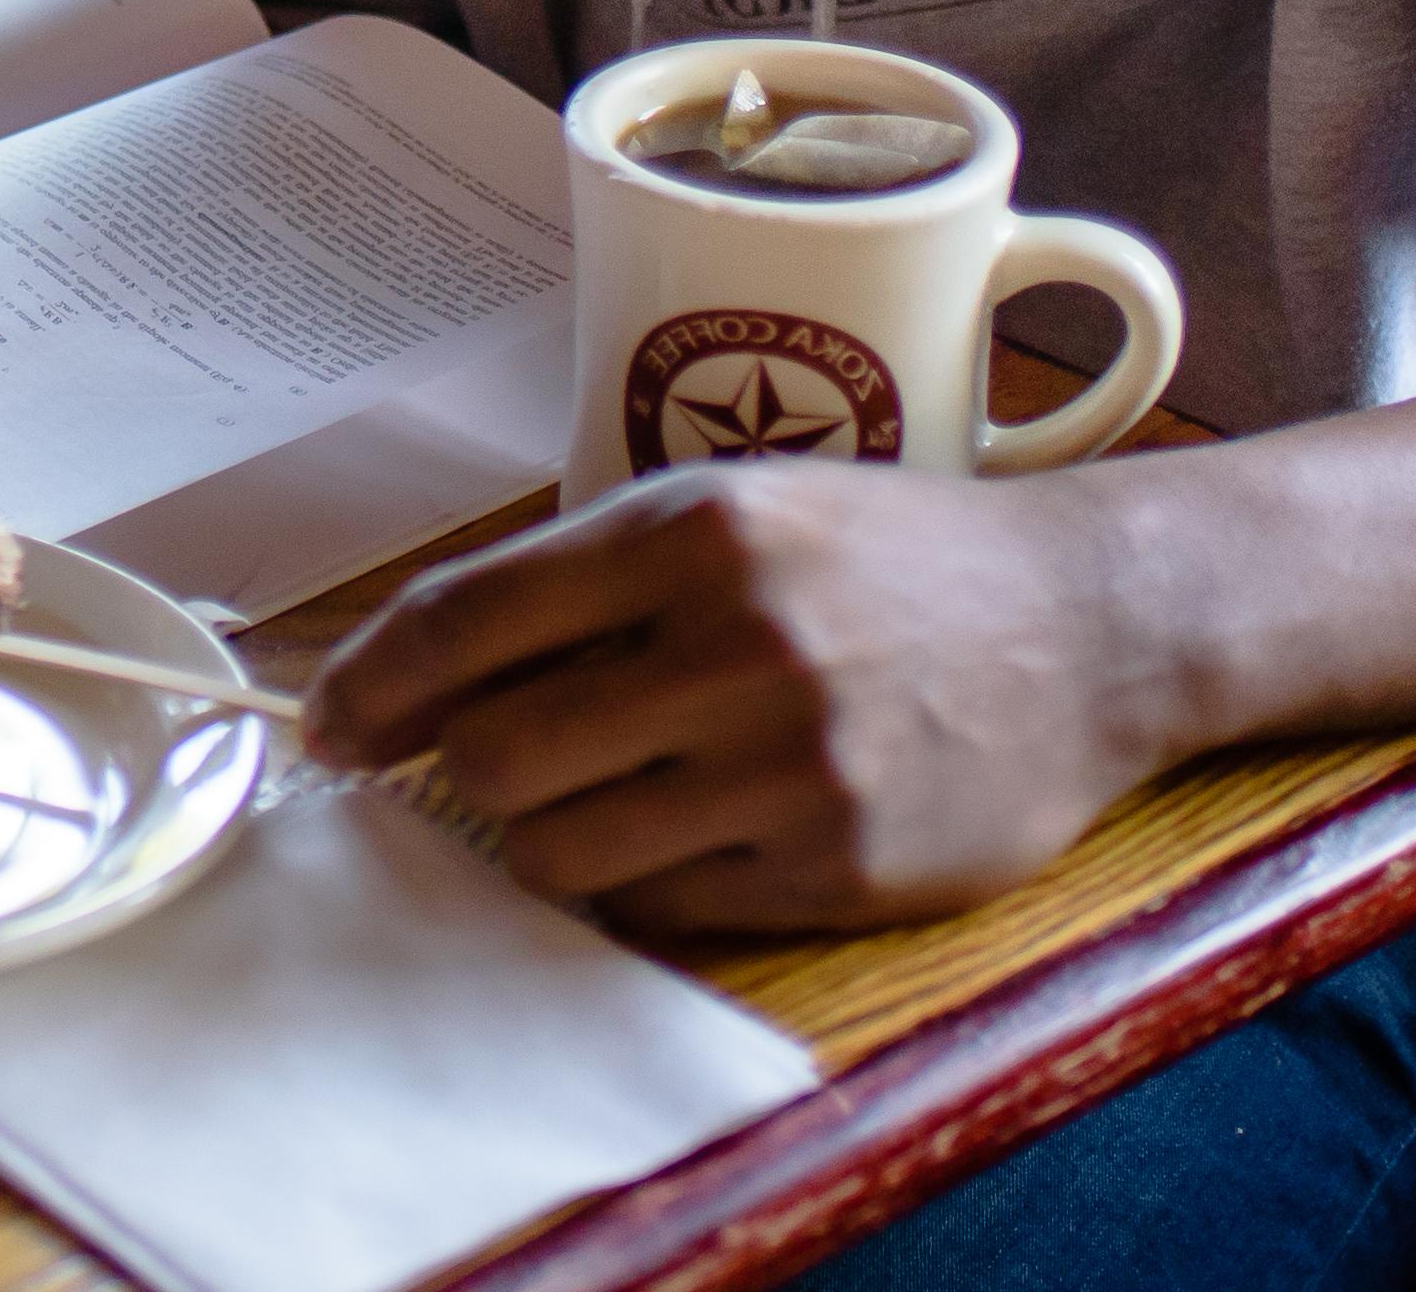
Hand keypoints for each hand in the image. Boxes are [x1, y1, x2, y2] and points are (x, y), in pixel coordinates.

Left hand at [303, 461, 1165, 931]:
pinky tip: (686, 826)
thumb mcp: (733, 509)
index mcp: (690, 532)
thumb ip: (580, 580)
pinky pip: (660, 905)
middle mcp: (736, 644)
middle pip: (494, 752)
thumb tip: (401, 674)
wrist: (1085, 626)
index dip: (370, 682)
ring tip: (604, 789)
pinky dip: (640, 878)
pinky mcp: (838, 867)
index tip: (330, 721)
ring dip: (548, 831)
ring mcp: (792, 766)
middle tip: (496, 753)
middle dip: (465, 763)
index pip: (466, 620)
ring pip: (562, 846)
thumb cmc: (880, 559)